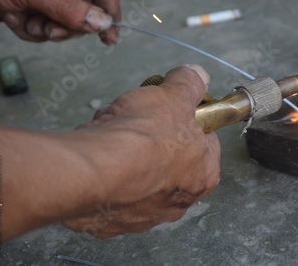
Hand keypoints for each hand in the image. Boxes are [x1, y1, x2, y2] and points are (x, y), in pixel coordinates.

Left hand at [0, 0, 119, 43]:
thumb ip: (66, 6)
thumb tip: (101, 22)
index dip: (109, 7)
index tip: (108, 34)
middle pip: (88, 10)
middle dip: (68, 25)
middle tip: (49, 31)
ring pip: (67, 25)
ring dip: (44, 30)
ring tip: (23, 20)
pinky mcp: (35, 13)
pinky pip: (47, 32)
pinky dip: (29, 32)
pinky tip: (12, 19)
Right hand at [63, 65, 220, 237]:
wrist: (93, 170)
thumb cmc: (143, 137)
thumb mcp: (174, 96)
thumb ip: (190, 84)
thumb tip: (196, 75)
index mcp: (203, 174)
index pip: (203, 139)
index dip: (185, 116)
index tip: (169, 105)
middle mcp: (177, 201)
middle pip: (167, 153)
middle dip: (149, 129)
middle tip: (133, 114)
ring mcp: (142, 216)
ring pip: (136, 169)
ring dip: (122, 145)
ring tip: (107, 127)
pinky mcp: (109, 221)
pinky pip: (108, 187)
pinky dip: (102, 168)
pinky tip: (95, 152)